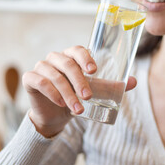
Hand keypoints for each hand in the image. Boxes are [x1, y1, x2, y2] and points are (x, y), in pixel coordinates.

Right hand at [22, 46, 136, 137]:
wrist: (56, 114)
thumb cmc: (76, 97)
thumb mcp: (95, 91)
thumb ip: (111, 86)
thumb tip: (133, 81)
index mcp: (71, 56)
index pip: (78, 50)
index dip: (85, 58)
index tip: (94, 71)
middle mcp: (55, 58)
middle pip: (67, 64)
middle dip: (79, 81)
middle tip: (89, 96)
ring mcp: (41, 67)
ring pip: (55, 76)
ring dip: (68, 93)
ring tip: (79, 109)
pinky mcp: (30, 78)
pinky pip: (40, 82)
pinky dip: (51, 93)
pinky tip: (61, 103)